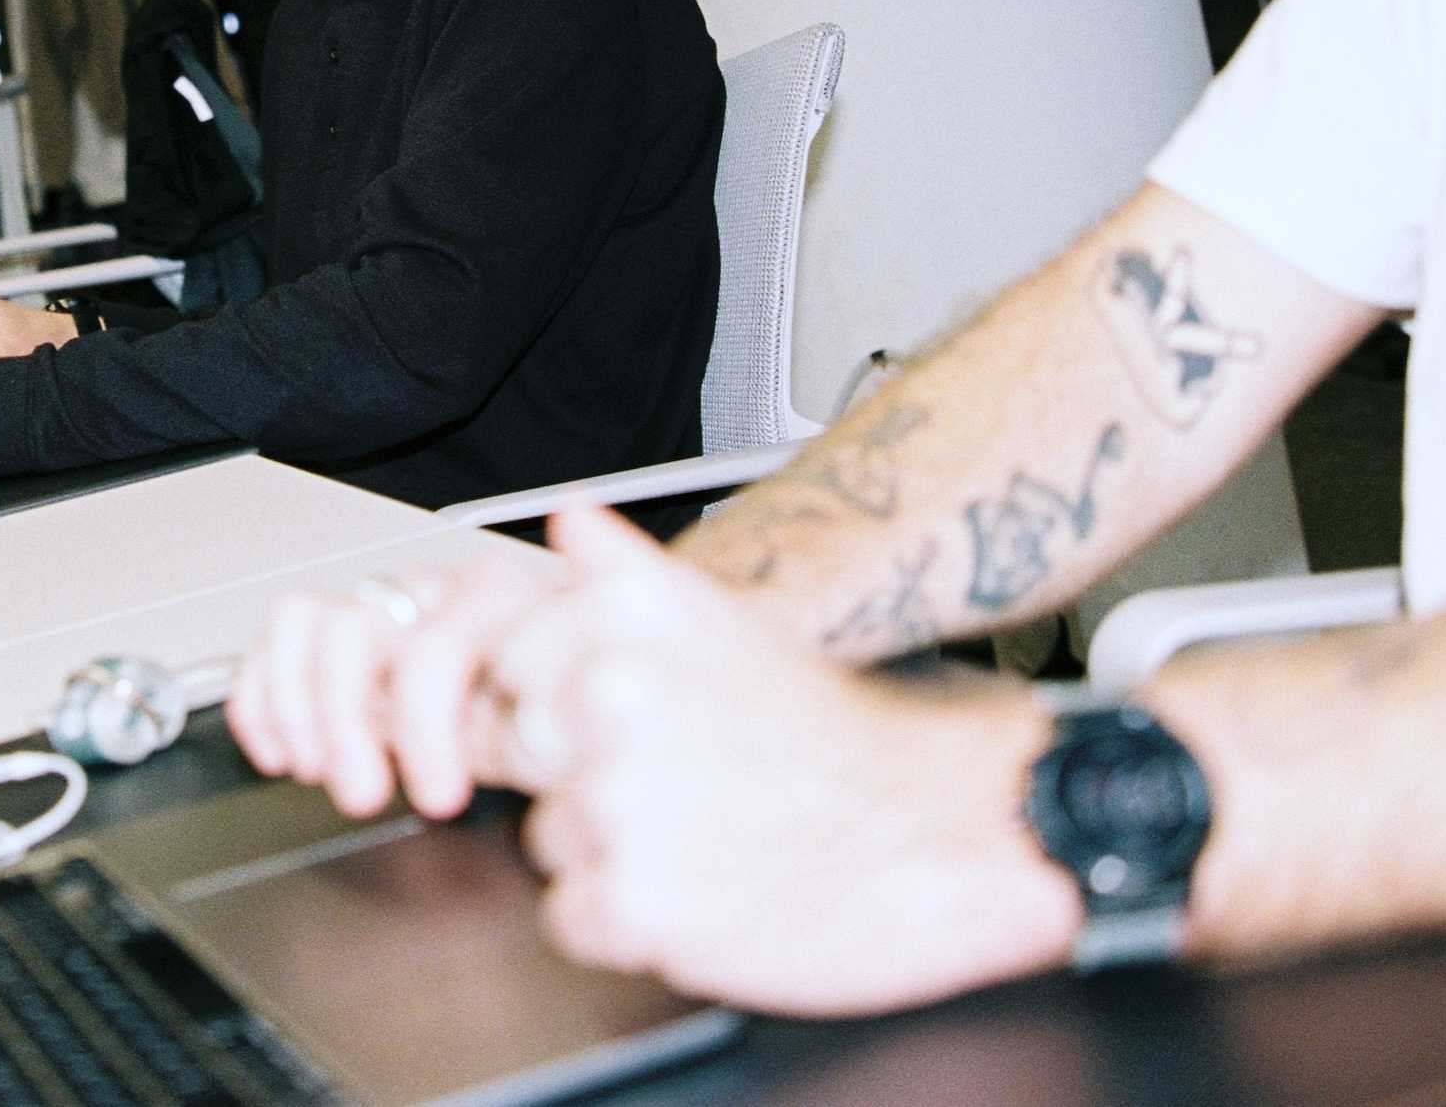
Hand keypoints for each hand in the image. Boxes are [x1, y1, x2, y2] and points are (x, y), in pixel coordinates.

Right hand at [226, 550, 566, 820]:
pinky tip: (281, 749)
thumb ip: (592, 685)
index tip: (440, 796)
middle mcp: (442, 593)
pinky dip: (264, 695)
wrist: (580, 708)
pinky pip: (284, 636)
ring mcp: (393, 610)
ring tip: (317, 771)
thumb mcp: (606, 708)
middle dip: (348, 722)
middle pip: (359, 629)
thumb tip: (560, 683)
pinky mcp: (353, 639)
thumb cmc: (588, 706)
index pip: (438, 644)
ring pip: (308, 620)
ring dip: (299, 708)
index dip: (426, 724)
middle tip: (364, 794)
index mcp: (507, 601)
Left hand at [485, 507, 1082, 1016]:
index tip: (629, 718)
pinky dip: (628, 923)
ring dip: (610, 849)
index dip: (562, 701)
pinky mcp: (632, 902)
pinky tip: (706, 891)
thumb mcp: (730, 618)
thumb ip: (625, 573)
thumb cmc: (839, 736)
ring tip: (708, 834)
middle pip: (517, 752)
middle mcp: (606, 692)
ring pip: (548, 838)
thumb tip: (564, 522)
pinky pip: (572, 918)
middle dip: (581, 774)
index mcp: (621, 614)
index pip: (503, 664)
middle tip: (686, 780)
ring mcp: (615, 799)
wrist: (941, 833)